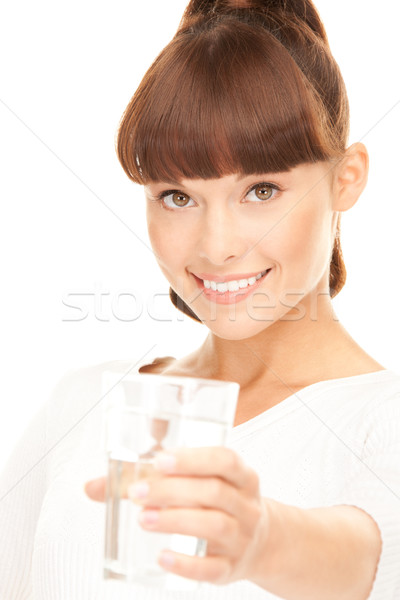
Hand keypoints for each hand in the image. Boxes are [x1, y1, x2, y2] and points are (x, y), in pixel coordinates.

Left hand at [85, 447, 269, 583]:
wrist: (262, 540)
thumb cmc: (219, 501)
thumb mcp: (199, 482)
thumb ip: (149, 478)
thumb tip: (93, 486)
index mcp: (240, 475)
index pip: (224, 460)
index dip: (193, 459)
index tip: (160, 460)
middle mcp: (245, 504)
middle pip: (214, 492)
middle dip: (173, 490)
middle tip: (138, 492)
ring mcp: (241, 538)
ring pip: (215, 526)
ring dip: (177, 520)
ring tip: (144, 519)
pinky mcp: (232, 568)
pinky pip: (213, 569)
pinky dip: (187, 563)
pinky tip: (163, 557)